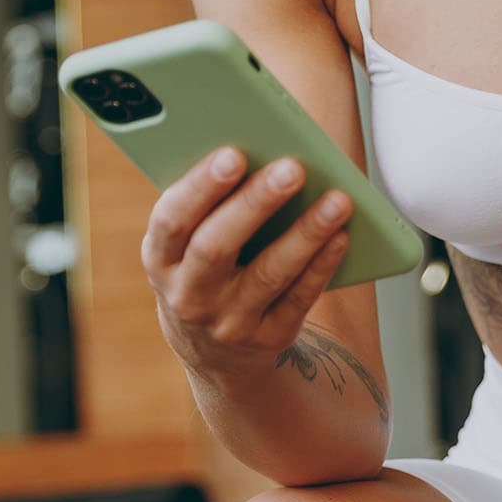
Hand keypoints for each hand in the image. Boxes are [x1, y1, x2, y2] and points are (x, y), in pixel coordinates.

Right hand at [141, 146, 354, 378]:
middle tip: (293, 167)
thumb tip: (264, 151)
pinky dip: (321, 266)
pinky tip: (342, 236)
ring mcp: (226, 323)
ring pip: (267, 275)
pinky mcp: (266, 339)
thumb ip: (209, 204)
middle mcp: (187, 295)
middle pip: (217, 247)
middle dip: (255, 204)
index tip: (234, 153)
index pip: (171, 221)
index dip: (200, 187)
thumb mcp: (187, 244)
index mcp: (160, 258)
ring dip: (305, 235)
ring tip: (338, 200)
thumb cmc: (205, 266)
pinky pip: (298, 300)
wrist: (212, 350)